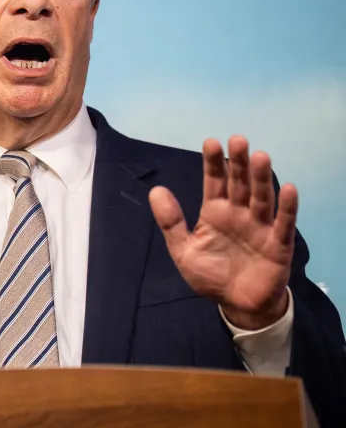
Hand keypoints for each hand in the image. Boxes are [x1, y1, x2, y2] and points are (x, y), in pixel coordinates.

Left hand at [148, 136, 296, 330]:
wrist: (236, 304)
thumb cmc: (211, 275)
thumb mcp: (183, 250)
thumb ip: (171, 221)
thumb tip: (156, 190)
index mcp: (215, 212)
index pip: (214, 182)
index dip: (213, 163)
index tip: (210, 142)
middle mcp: (239, 214)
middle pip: (239, 184)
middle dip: (238, 163)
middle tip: (238, 139)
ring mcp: (260, 227)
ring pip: (262, 198)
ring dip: (261, 178)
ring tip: (259, 156)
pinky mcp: (278, 244)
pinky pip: (283, 223)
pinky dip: (287, 207)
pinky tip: (288, 187)